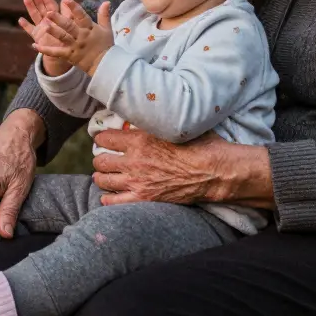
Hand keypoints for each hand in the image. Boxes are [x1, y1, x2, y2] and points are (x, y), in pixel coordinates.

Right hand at [18, 0, 69, 76]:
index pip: (50, 4)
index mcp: (55, 15)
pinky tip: (20, 20)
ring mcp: (41, 27)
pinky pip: (30, 30)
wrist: (65, 50)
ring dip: (30, 7)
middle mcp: (47, 19)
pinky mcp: (37, 35)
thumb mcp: (71, 21)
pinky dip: (26, 25)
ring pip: (35, 15)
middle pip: (41, 7)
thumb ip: (69, 10)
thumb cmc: (70, 35)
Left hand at [33, 0, 112, 75]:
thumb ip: (104, 15)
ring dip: (53, 32)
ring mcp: (75, 46)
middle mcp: (81, 36)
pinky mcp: (69, 56)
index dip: (74, 7)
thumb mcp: (106, 29)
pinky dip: (45, 50)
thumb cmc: (105, 45)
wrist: (105, 65)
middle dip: (59, 19)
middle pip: (69, 26)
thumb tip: (106, 2)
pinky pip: (56, 53)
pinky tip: (35, 45)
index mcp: (90, 28)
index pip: (82, 16)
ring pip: (62, 38)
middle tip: (49, 12)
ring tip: (43, 26)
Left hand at [91, 131, 274, 208]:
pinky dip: (108, 197)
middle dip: (101, 159)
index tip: (103, 140)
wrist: (215, 171)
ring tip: (106, 176)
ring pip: (102, 180)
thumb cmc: (201, 146)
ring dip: (103, 177)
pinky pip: (113, 201)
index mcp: (139, 139)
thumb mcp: (175, 126)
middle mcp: (134, 160)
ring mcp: (137, 182)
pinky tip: (112, 194)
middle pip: (100, 160)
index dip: (101, 139)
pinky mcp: (144, 199)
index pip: (104, 138)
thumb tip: (147, 114)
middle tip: (106, 159)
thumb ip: (155, 123)